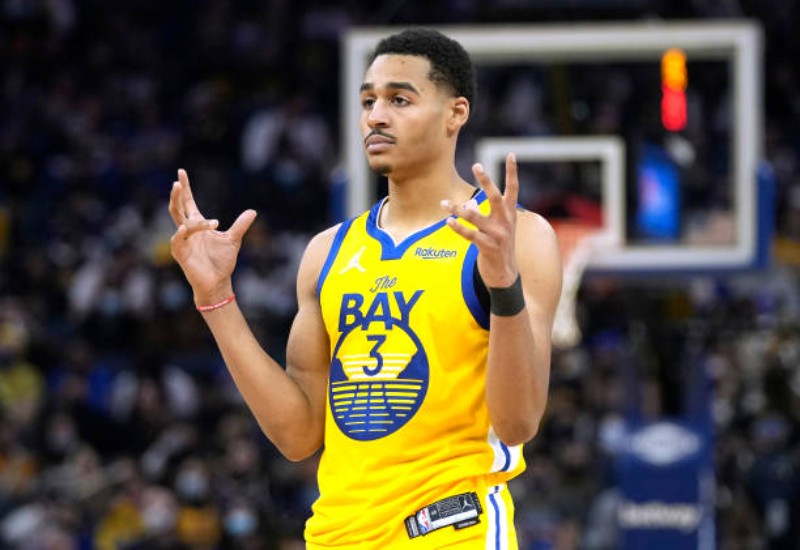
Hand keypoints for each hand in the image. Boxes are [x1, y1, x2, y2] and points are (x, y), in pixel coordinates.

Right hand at [168, 169, 256, 302]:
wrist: (218, 282)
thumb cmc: (222, 261)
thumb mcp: (234, 239)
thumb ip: (241, 225)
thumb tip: (253, 211)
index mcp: (198, 225)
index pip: (189, 203)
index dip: (185, 189)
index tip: (181, 172)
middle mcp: (188, 231)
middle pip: (178, 208)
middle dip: (177, 195)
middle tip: (178, 181)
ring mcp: (184, 241)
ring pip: (179, 221)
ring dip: (180, 208)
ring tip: (186, 200)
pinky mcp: (181, 254)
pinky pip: (177, 242)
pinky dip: (180, 235)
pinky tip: (183, 228)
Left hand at [441, 153, 518, 287]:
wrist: (505, 274)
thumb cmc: (498, 245)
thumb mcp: (496, 227)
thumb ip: (483, 213)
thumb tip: (468, 203)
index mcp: (510, 214)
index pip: (513, 188)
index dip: (512, 172)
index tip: (511, 154)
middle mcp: (506, 221)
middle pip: (495, 196)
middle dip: (486, 180)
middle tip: (477, 165)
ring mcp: (498, 234)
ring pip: (474, 217)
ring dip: (457, 209)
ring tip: (443, 203)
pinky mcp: (488, 247)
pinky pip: (470, 235)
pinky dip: (458, 228)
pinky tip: (448, 222)